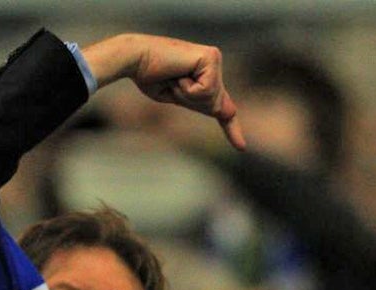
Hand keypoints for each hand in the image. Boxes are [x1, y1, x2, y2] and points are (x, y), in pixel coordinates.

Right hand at [82, 33, 244, 149]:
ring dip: (187, 95)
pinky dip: (188, 89)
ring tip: (174, 78)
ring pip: (211, 99)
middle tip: (172, 84)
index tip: (241, 147)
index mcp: (206, 73)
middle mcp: (214, 63)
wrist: (134, 58)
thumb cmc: (150, 76)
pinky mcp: (211, 57)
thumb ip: (200, 104)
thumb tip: (229, 111)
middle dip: (191, 104)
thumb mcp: (178, 97)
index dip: (231, 129)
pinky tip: (178, 74)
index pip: (222, 105)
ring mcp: (214, 58)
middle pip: (214, 107)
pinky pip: (206, 90)